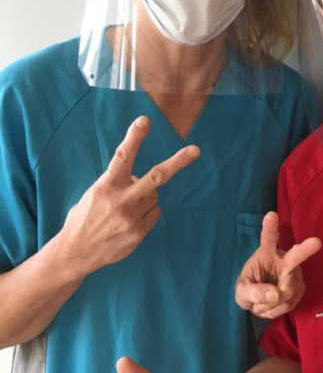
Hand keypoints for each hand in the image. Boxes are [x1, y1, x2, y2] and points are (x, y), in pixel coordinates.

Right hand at [56, 116, 199, 275]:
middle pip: (155, 176)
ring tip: (125, 209)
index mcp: (105, 185)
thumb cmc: (86, 216)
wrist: (76, 252)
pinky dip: (146, 213)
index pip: (122, 157)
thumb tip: (139, 177)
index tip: (144, 121)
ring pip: (153, 196)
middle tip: (195, 151)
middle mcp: (121, 200)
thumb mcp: (94, 193)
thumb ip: (116, 183)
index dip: (134, 138)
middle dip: (177, 162)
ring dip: (145, 197)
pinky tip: (128, 221)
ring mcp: (132, 217)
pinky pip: (154, 213)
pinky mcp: (139, 232)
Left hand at [235, 211, 321, 318]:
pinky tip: (270, 306)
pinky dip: (276, 310)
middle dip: (306, 249)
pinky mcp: (300, 289)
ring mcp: (294, 274)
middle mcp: (284, 260)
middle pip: (296, 255)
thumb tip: (275, 294)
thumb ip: (254, 292)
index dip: (270, 227)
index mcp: (266, 252)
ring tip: (260, 303)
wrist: (258, 303)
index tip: (271, 215)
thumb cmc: (248, 288)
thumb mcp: (242, 292)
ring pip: (287, 292)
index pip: (268, 238)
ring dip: (270, 304)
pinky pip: (289, 304)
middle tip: (317, 242)